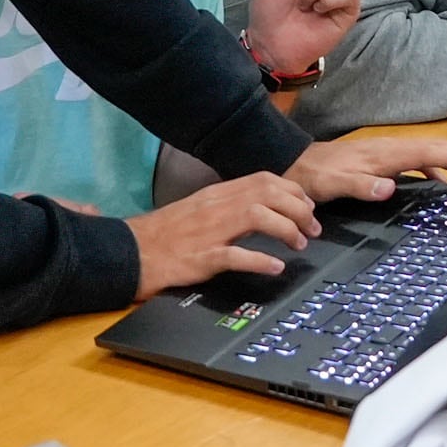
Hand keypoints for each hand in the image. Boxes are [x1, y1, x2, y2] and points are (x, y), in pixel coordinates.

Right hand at [125, 172, 319, 296]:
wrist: (133, 251)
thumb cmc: (167, 234)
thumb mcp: (201, 209)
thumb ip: (230, 204)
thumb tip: (264, 207)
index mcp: (217, 194)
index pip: (263, 180)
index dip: (292, 191)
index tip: (308, 205)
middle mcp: (216, 207)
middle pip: (266, 194)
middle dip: (297, 209)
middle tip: (313, 228)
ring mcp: (209, 231)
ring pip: (255, 216)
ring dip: (285, 229)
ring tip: (299, 244)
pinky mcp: (201, 258)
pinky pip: (234, 255)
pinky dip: (259, 260)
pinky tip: (275, 266)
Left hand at [287, 135, 446, 206]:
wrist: (294, 164)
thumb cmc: (314, 177)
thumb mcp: (332, 184)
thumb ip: (360, 185)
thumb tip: (391, 188)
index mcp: (385, 154)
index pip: (431, 154)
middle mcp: (391, 149)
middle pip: (438, 149)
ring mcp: (388, 154)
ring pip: (431, 154)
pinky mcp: (383, 161)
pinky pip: (419, 163)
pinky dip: (438, 170)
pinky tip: (443, 184)